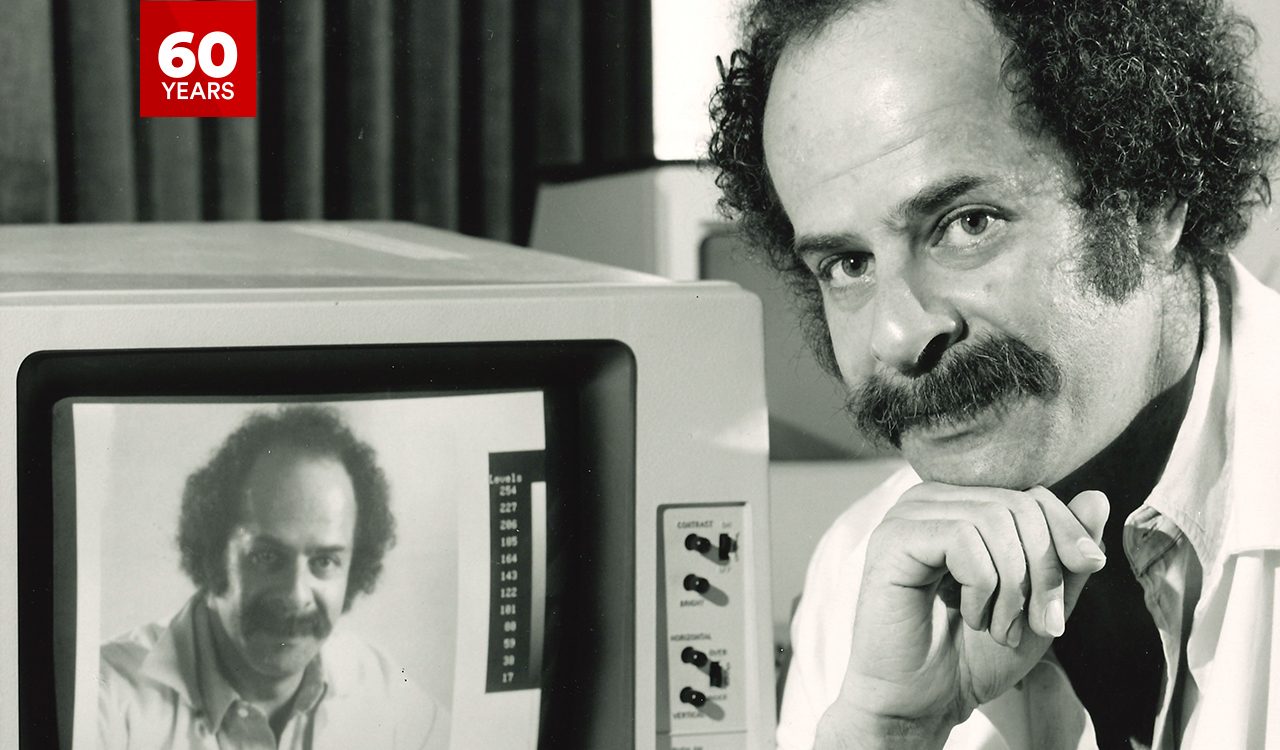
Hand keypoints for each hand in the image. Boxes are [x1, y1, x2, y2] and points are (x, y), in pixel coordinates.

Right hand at [815, 484, 1109, 748]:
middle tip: (1043, 625)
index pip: (1033, 496)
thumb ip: (1064, 555)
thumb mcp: (1039, 604)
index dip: (1068, 534)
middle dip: (1044, 570)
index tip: (1090, 570)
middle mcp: (932, 500)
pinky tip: (970, 616)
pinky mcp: (893, 538)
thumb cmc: (974, 654)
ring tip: (1002, 629)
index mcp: (962, 507)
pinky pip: (962, 538)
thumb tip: (1098, 497)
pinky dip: (982, 585)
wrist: (926, 701)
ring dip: (1014, 586)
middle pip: (1018, 507)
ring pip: (994, 519)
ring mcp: (907, 515)